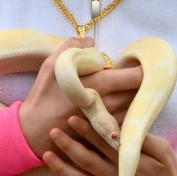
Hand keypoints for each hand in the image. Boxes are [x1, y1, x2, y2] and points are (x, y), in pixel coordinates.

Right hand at [18, 38, 141, 157]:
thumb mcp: (52, 65)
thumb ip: (72, 46)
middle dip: (139, 83)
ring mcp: (110, 122)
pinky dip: (125, 113)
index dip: (142, 69)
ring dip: (133, 98)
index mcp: (100, 84)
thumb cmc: (43, 96)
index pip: (136, 77)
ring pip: (135, 107)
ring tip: (122, 91)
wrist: (34, 130)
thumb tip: (90, 41)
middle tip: (133, 76)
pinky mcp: (106, 134)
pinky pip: (125, 121)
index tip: (139, 64)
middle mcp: (110, 104)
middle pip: (140, 92)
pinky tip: (113, 107)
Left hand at [42, 115, 176, 175]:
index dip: (87, 130)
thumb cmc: (167, 171)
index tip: (72, 118)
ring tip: (45, 155)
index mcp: (127, 163)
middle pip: (86, 160)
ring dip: (61, 168)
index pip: (102, 143)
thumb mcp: (162, 150)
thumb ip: (142, 138)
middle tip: (53, 131)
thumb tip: (121, 124)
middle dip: (68, 145)